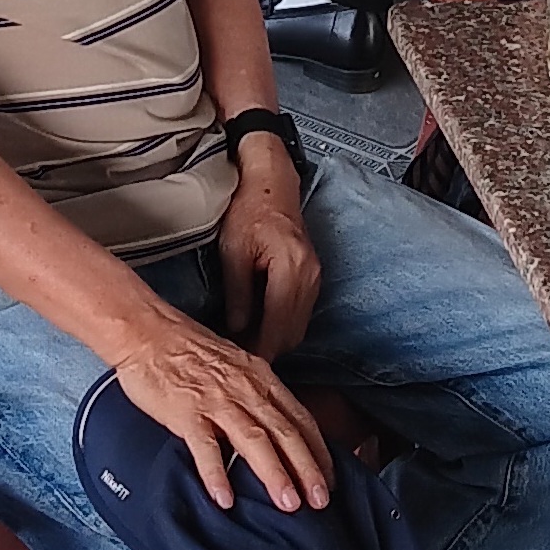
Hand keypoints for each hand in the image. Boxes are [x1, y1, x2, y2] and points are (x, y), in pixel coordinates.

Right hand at [110, 310, 330, 515]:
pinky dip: (217, 474)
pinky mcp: (186, 412)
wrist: (145, 331)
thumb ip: (255, 392)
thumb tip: (276, 424)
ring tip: (288, 505)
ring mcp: (216, 400)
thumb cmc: (186, 349)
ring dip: (275, 474)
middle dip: (307, 469)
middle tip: (321, 502)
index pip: (300, 417)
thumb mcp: (234, 364)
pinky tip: (225, 499)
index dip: (318, 450)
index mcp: (260, 377)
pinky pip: (206, 448)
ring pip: (254, 441)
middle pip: (285, 433)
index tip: (329, 479)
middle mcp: (245, 388)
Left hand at [214, 143, 319, 359]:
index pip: (277, 326)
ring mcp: (316, 277)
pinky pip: (300, 313)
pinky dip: (282, 326)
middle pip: (292, 333)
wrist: (271, 185)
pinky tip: (260, 327)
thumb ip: (238, 293)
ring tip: (246, 347)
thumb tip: (237, 329)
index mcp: (291, 269)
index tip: (240, 364)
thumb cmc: (249, 210)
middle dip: (268, 350)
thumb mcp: (233, 251)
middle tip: (238, 360)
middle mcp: (310, 276)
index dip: (260, 350)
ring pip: (298, 327)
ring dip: (275, 340)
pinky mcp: (313, 276)